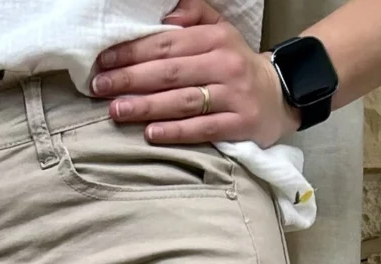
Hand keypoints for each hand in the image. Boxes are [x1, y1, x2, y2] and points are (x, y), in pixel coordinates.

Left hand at [90, 0, 299, 146]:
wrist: (280, 95)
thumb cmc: (236, 64)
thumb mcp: (219, 31)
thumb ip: (193, 16)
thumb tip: (165, 13)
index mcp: (215, 38)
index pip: (167, 43)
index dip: (133, 51)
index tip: (104, 60)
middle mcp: (224, 64)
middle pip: (170, 71)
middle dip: (131, 78)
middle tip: (100, 86)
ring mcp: (232, 95)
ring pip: (183, 100)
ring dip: (146, 106)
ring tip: (115, 110)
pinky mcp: (239, 124)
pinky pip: (203, 128)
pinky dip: (176, 132)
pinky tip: (150, 134)